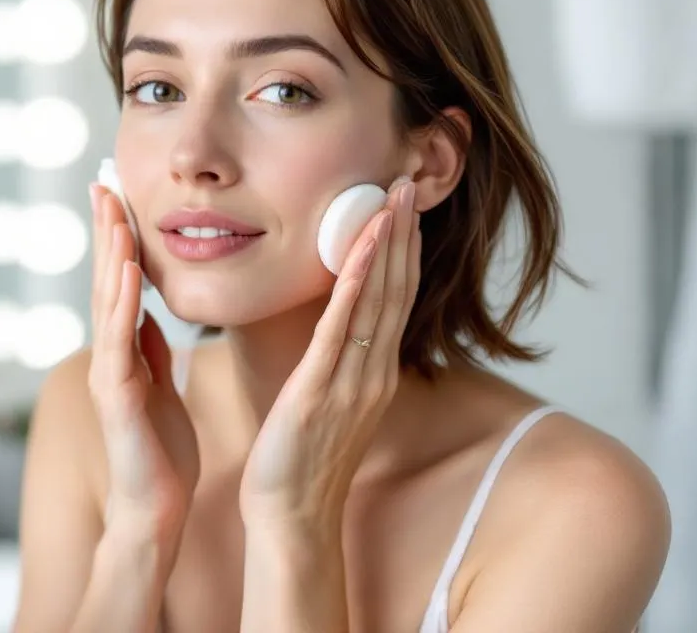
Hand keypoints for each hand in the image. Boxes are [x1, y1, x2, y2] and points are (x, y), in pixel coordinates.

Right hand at [88, 184, 199, 540]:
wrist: (156, 511)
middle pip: (104, 282)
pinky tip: (126, 271)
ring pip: (105, 304)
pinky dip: (120, 303)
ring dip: (109, 255)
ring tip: (114, 211)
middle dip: (105, 231)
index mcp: (124, 352)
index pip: (120, 285)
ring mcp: (108, 375)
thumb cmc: (161, 454)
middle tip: (103, 182)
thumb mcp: (160, 387)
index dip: (118, 240)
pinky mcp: (117, 397)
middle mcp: (109, 356)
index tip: (120, 195)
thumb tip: (147, 312)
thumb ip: (150, 349)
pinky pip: (118, 341)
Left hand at [240, 177, 419, 528]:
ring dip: (387, 244)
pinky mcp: (322, 391)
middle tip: (407, 180)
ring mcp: (353, 382)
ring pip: (378, 301)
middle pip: (397, 290)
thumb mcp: (324, 402)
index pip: (394, 299)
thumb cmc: (298, 461)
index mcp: (373, 374)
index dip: (402, 250)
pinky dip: (357, 284)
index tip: (403, 205)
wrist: (290, 516)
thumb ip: (334, 365)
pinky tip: (364, 248)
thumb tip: (334, 332)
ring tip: (392, 197)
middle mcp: (373, 373)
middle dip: (403, 233)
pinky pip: (343, 328)